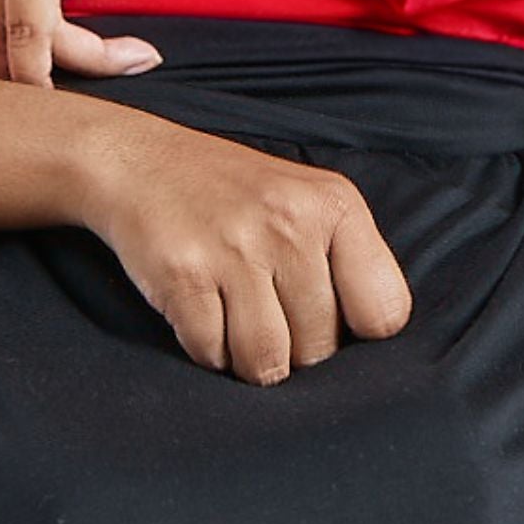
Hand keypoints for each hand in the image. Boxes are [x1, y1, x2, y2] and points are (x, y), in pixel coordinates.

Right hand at [76, 109, 413, 384]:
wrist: (138, 160)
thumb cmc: (233, 195)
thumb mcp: (304, 203)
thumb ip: (346, 264)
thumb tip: (375, 359)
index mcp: (334, 203)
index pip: (385, 313)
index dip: (355, 332)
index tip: (326, 318)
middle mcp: (290, 221)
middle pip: (321, 350)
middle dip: (293, 347)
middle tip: (262, 305)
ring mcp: (235, 247)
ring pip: (268, 364)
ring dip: (247, 357)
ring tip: (232, 313)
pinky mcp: (184, 272)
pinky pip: (211, 354)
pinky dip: (204, 347)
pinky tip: (198, 306)